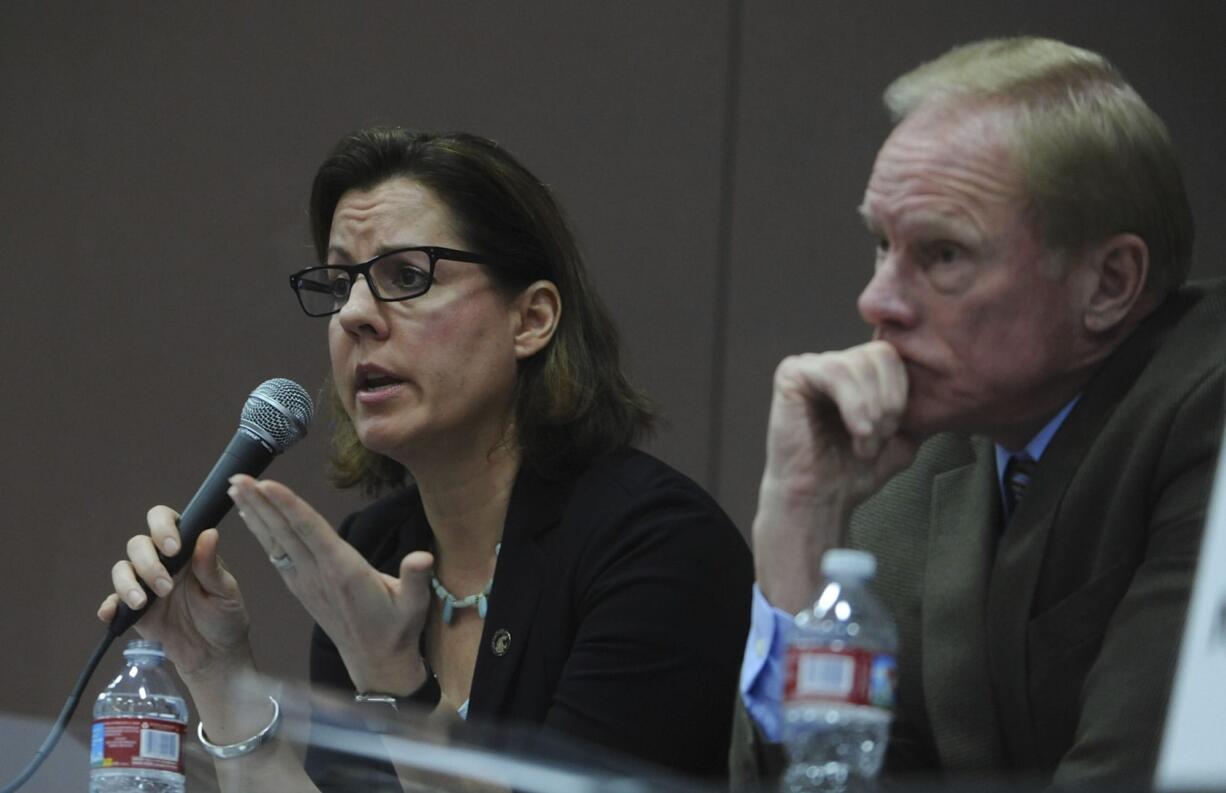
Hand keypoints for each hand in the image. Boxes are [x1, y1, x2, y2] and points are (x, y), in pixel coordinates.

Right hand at [97, 509, 253, 680]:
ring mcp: (145, 585)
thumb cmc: (225, 617)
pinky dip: (109, 606)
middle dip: (148, 563)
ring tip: (144, 602)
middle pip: (138, 544)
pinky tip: (111, 613)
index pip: (165, 521)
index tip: (172, 547)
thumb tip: (209, 533)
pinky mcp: (133, 611)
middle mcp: (162, 562)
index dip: (162, 526)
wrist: (214, 655)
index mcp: (187, 550)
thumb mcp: (225, 592)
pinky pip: (113, 603)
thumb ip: (211, 565)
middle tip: (167, 587)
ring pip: (122, 569)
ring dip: (128, 583)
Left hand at [227, 475, 432, 694]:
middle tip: (236, 475)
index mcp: (343, 571)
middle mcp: (318, 574)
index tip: (266, 484)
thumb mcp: (414, 605)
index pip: (311, 531)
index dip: (288, 506)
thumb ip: (416, 579)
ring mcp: (306, 581)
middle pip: (284, 531)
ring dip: (254, 513)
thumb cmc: (397, 628)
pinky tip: (250, 517)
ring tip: (234, 487)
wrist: (375, 662)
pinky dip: (261, 532)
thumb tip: (422, 558)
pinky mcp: (301, 587)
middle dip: (259, 502)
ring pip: (275, 541)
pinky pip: (276, 554)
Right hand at [754, 341, 917, 611]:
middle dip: (890, 401)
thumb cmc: (856, 471)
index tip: (895, 432)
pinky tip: (857, 432)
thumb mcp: (903, 437)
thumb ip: (919, 409)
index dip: (903, 394)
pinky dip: (854, 404)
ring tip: (865, 442)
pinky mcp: (792, 373)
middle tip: (880, 438)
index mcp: (859, 373)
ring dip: (872, 409)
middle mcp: (835, 363)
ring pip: (859, 363)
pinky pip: (834, 371)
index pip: (895, 356)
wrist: (822, 500)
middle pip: (881, 353)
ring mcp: (811, 365)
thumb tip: (945, 388)